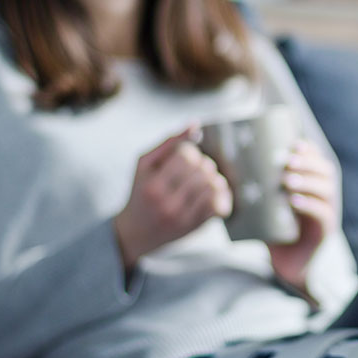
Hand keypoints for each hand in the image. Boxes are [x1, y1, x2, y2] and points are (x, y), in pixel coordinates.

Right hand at [113, 125, 232, 270]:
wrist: (135, 232)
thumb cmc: (141, 191)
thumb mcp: (144, 164)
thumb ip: (169, 142)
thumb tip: (196, 125)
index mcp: (153, 185)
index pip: (185, 156)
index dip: (190, 152)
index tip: (184, 157)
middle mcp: (168, 203)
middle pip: (202, 170)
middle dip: (203, 164)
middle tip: (196, 168)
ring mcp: (183, 217)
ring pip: (213, 186)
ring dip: (214, 178)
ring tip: (205, 179)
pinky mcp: (194, 227)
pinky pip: (218, 206)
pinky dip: (221, 195)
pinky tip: (212, 193)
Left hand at [268, 139, 339, 294]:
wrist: (287, 265)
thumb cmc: (275, 230)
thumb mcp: (267, 205)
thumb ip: (256, 189)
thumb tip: (226, 168)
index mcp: (314, 186)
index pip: (318, 161)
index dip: (309, 151)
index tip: (293, 144)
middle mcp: (325, 197)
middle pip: (326, 171)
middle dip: (308, 163)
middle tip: (287, 162)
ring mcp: (328, 214)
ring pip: (327, 191)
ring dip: (308, 182)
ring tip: (288, 181)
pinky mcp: (325, 231)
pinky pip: (323, 214)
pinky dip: (309, 205)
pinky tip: (294, 201)